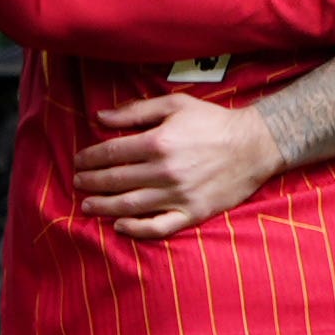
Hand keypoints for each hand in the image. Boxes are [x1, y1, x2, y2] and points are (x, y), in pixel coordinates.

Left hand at [74, 90, 281, 241]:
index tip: (79, 161)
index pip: (111, 153)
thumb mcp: (176, 104)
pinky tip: (120, 225)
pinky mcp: (192, 212)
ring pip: (129, 205)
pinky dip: (136, 229)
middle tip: (78, 182)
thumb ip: (136, 111)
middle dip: (90, 182)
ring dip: (103, 206)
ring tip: (88, 205)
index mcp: (158, 143)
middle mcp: (164, 171)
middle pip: (115, 180)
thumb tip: (100, 118)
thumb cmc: (214, 122)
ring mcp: (178, 195)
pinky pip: (158, 227)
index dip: (89, 158)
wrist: (255, 145)